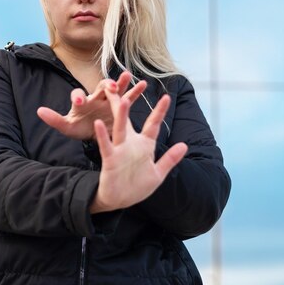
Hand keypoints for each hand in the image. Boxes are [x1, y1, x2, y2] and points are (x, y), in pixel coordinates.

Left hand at [37, 72, 145, 139]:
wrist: (95, 133)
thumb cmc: (79, 128)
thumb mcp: (67, 127)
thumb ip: (54, 119)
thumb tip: (39, 111)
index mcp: (81, 102)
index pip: (78, 94)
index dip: (78, 96)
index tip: (79, 100)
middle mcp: (95, 97)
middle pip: (99, 87)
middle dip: (104, 85)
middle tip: (109, 86)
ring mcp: (108, 100)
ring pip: (115, 88)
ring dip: (120, 82)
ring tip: (126, 76)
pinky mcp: (120, 106)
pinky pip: (129, 96)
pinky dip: (135, 91)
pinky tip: (143, 84)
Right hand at [89, 89, 187, 213]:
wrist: (119, 201)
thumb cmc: (137, 187)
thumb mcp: (158, 173)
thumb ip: (170, 159)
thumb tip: (184, 145)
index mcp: (144, 145)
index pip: (153, 125)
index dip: (160, 112)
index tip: (166, 97)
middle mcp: (131, 143)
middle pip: (130, 119)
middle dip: (131, 103)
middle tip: (130, 84)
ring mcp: (119, 150)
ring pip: (119, 128)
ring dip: (121, 115)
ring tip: (122, 99)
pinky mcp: (109, 159)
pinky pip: (105, 144)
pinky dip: (102, 134)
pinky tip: (98, 123)